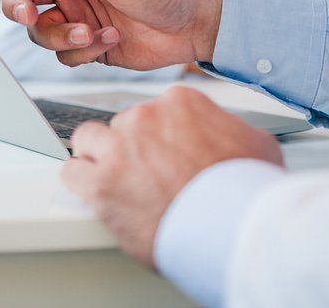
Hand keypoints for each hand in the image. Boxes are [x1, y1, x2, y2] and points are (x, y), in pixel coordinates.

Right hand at [0, 0, 222, 69]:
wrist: (192, 22)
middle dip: (21, 11)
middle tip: (29, 17)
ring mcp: (75, 15)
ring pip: (40, 33)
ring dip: (63, 36)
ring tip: (95, 33)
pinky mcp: (88, 44)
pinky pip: (64, 54)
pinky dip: (83, 51)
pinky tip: (111, 40)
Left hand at [63, 86, 283, 266]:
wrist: (232, 225)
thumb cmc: (246, 189)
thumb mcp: (255, 143)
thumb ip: (229, 129)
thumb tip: (228, 134)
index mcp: (179, 102)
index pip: (154, 110)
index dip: (158, 136)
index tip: (162, 154)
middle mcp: (144, 117)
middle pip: (122, 125)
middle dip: (130, 148)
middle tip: (144, 174)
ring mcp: (119, 148)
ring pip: (89, 140)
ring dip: (98, 157)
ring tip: (112, 178)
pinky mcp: (101, 183)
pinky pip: (72, 171)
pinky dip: (80, 181)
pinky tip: (93, 191)